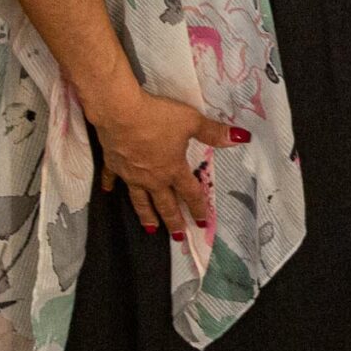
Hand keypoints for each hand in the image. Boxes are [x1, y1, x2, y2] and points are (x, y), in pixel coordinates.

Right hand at [89, 84, 248, 239]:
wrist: (120, 113)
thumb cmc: (158, 117)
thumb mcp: (191, 121)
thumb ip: (214, 132)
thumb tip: (243, 138)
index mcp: (172, 169)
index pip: (190, 193)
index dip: (198, 208)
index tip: (203, 223)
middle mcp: (153, 178)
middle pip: (165, 203)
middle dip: (173, 220)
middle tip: (178, 236)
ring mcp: (131, 174)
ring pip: (140, 200)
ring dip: (146, 215)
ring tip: (150, 228)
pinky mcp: (113, 164)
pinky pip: (112, 178)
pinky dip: (110, 185)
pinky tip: (108, 192)